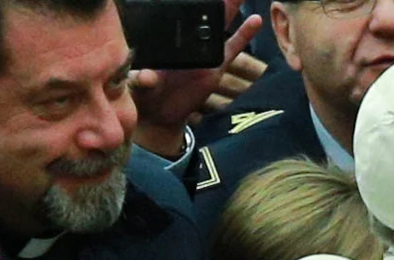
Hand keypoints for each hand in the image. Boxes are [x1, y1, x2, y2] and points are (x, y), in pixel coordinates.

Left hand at [131, 0, 261, 155]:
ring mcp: (204, 52)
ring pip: (219, 24)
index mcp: (166, 40)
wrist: (161, 114)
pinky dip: (245, 34)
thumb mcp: (138, 85)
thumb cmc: (145, 95)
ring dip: (230, 6)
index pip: (176, 13)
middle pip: (200, 12)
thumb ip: (142, 80)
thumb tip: (147, 76)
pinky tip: (255, 21)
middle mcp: (186, 42)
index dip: (184, 2)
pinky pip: (233, 48)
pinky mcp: (217, 66)